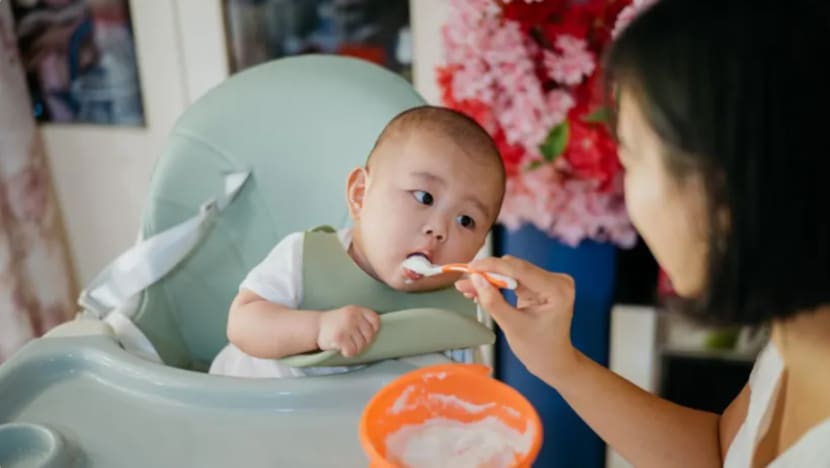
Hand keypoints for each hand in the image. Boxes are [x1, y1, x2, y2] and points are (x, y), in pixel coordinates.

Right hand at [317, 306, 379, 357]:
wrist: (315, 327)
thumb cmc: (335, 323)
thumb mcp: (350, 315)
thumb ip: (362, 320)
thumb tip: (376, 334)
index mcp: (357, 310)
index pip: (375, 320)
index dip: (373, 330)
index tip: (364, 333)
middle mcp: (353, 316)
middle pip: (369, 336)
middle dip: (362, 342)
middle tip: (352, 341)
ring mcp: (346, 327)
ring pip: (361, 346)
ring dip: (354, 349)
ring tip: (345, 343)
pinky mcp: (340, 338)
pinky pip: (352, 351)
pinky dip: (347, 353)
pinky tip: (341, 348)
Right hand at [456, 255, 578, 381]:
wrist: (553, 361)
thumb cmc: (538, 349)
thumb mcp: (512, 327)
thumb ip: (493, 302)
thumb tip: (475, 279)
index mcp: (557, 289)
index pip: (520, 269)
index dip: (493, 266)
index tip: (470, 268)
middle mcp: (557, 280)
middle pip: (515, 268)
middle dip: (489, 274)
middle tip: (466, 282)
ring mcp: (549, 281)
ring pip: (512, 272)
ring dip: (490, 279)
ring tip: (469, 288)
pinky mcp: (540, 285)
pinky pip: (514, 279)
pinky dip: (497, 285)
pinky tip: (481, 291)